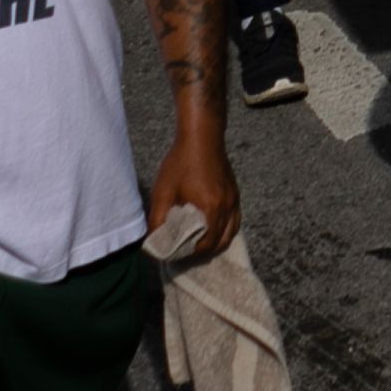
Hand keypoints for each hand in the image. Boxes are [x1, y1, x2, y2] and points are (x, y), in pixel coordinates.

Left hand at [144, 127, 239, 266]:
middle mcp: (227, 208)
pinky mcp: (235, 194)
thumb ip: (158, 219)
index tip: (176, 252)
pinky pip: (235, 221)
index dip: (190, 253)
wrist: (202, 138)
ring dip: (216, 242)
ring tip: (199, 242)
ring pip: (231, 233)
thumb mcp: (163, 192)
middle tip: (186, 250)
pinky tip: (212, 228)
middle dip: (204, 251)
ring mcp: (234, 201)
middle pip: (220, 243)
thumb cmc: (180, 163)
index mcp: (210, 209)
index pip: (205, 245)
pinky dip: (225, 231)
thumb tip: (155, 240)